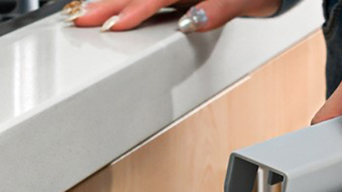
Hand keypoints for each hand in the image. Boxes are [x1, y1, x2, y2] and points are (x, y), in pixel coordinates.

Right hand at [69, 0, 279, 32]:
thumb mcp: (246, 2)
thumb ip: (218, 11)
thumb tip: (190, 23)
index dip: (131, 11)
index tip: (111, 24)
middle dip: (108, 4)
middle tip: (80, 17)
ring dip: (110, 0)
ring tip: (86, 10)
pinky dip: (128, 1)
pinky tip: (109, 4)